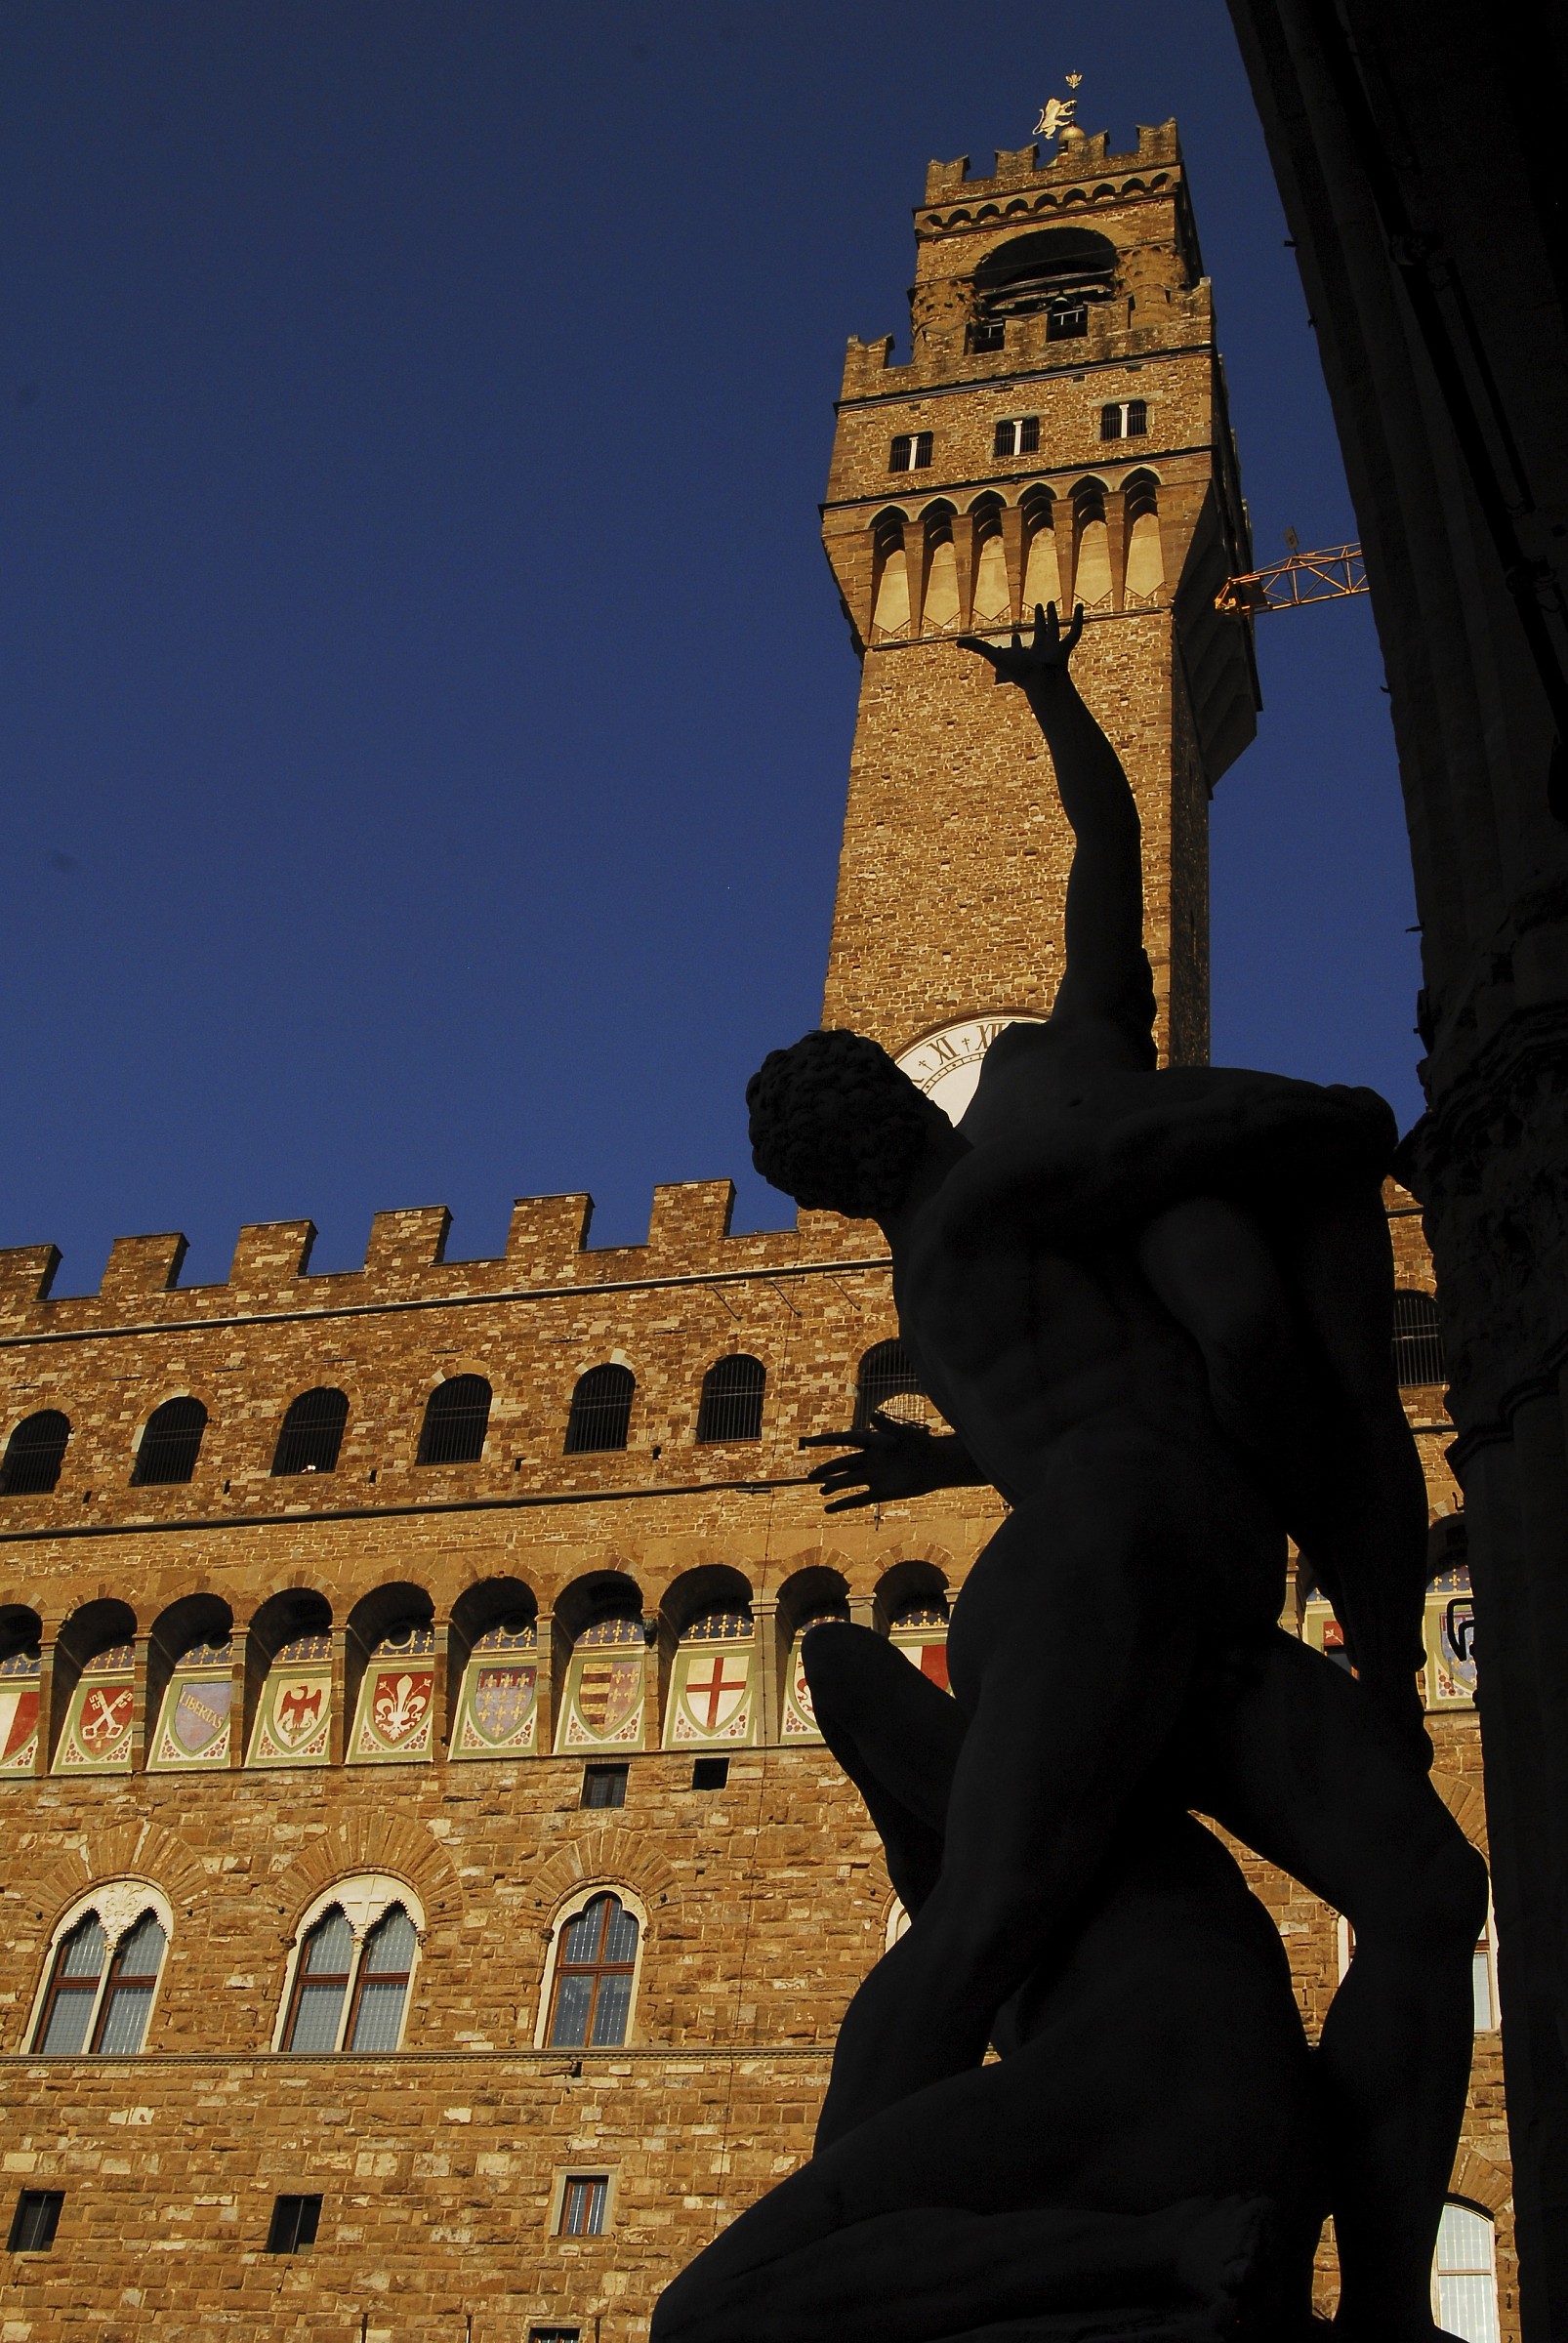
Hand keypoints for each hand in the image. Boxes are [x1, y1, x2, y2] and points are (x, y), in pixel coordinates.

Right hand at [799, 1413, 944, 1512]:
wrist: (938, 1466)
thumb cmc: (924, 1446)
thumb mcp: (907, 1435)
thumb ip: (888, 1426)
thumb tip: (871, 1414)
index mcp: (873, 1442)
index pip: (845, 1440)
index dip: (826, 1440)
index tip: (808, 1441)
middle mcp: (870, 1459)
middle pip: (842, 1464)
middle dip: (826, 1469)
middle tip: (810, 1477)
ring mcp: (874, 1477)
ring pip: (848, 1481)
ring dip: (834, 1486)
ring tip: (821, 1490)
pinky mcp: (881, 1493)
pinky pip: (857, 1499)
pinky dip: (842, 1504)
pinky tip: (827, 1509)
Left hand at [957, 600, 1083, 688]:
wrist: (1042, 680)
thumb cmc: (1019, 671)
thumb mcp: (993, 655)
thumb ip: (976, 647)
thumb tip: (955, 642)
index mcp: (1024, 656)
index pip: (1019, 648)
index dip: (1015, 642)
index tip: (1014, 636)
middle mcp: (1039, 652)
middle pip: (1039, 634)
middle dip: (1038, 621)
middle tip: (1038, 608)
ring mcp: (1053, 649)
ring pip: (1053, 630)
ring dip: (1052, 617)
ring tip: (1050, 603)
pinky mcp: (1066, 648)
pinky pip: (1075, 633)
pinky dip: (1079, 620)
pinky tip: (1080, 607)